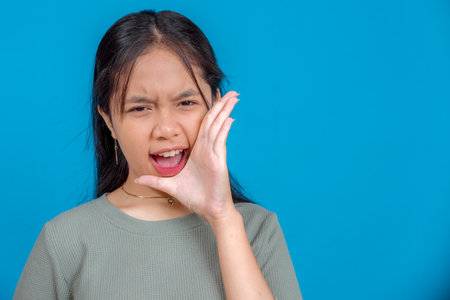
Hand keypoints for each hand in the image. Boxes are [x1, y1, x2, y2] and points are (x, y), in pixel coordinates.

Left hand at [135, 91, 239, 223]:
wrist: (209, 210)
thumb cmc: (195, 198)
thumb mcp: (170, 186)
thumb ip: (155, 180)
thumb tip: (138, 179)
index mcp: (199, 151)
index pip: (204, 125)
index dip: (210, 111)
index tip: (214, 98)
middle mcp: (208, 149)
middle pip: (214, 121)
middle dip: (221, 105)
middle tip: (231, 92)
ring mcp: (214, 154)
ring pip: (219, 127)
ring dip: (225, 111)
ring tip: (233, 97)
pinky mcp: (219, 161)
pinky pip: (220, 141)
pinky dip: (224, 129)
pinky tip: (229, 118)